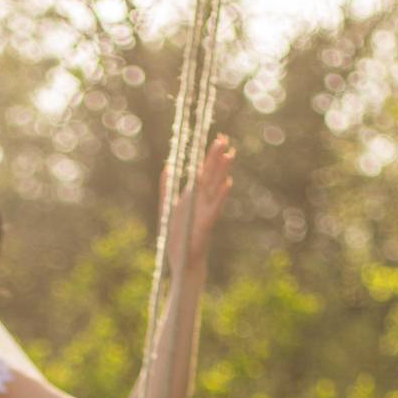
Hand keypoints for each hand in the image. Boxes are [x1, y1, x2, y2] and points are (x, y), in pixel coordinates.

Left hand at [160, 133, 235, 275]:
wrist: (181, 259)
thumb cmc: (177, 236)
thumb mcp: (167, 208)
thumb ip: (167, 188)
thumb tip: (167, 167)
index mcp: (192, 195)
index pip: (202, 170)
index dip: (208, 155)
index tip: (216, 138)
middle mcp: (202, 200)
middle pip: (211, 174)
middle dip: (217, 157)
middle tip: (224, 139)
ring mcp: (206, 210)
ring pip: (216, 186)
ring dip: (223, 171)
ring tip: (230, 154)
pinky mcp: (207, 222)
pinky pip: (216, 207)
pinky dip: (222, 195)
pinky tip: (228, 183)